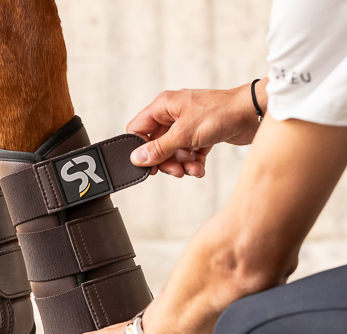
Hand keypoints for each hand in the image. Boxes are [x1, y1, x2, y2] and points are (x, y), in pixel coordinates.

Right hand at [127, 82, 265, 177]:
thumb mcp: (184, 134)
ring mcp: (187, 125)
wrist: (253, 113)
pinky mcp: (200, 135)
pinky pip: (188, 153)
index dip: (139, 148)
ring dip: (180, 165)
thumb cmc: (220, 113)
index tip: (148, 164)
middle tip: (175, 171)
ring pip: (173, 152)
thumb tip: (136, 158)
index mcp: (163, 107)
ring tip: (192, 170)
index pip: (138, 129)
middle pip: (156, 145)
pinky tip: (199, 168)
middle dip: (165, 161)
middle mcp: (173, 115)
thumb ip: (159, 148)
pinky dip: (192, 163)